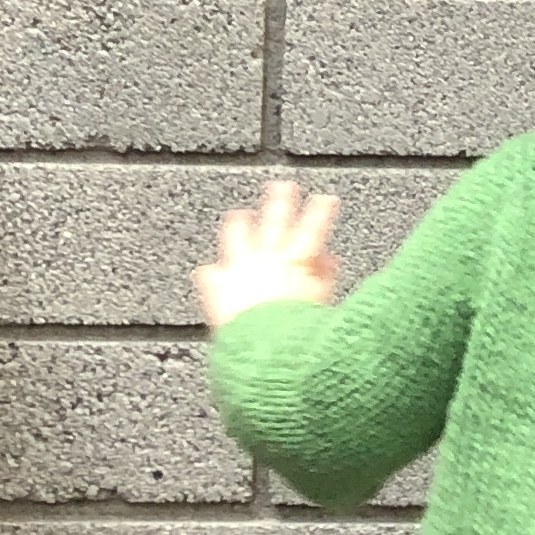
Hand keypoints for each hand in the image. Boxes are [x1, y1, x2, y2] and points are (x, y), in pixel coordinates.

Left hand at [196, 176, 341, 328]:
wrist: (265, 349)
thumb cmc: (299, 331)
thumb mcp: (323, 302)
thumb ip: (325, 277)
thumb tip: (329, 262)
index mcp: (297, 258)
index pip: (314, 225)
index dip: (321, 209)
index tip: (325, 199)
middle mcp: (267, 256)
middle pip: (274, 219)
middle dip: (280, 200)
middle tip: (282, 185)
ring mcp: (240, 268)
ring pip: (237, 235)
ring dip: (239, 224)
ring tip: (237, 214)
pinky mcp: (218, 288)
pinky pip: (209, 276)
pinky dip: (210, 275)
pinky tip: (205, 271)